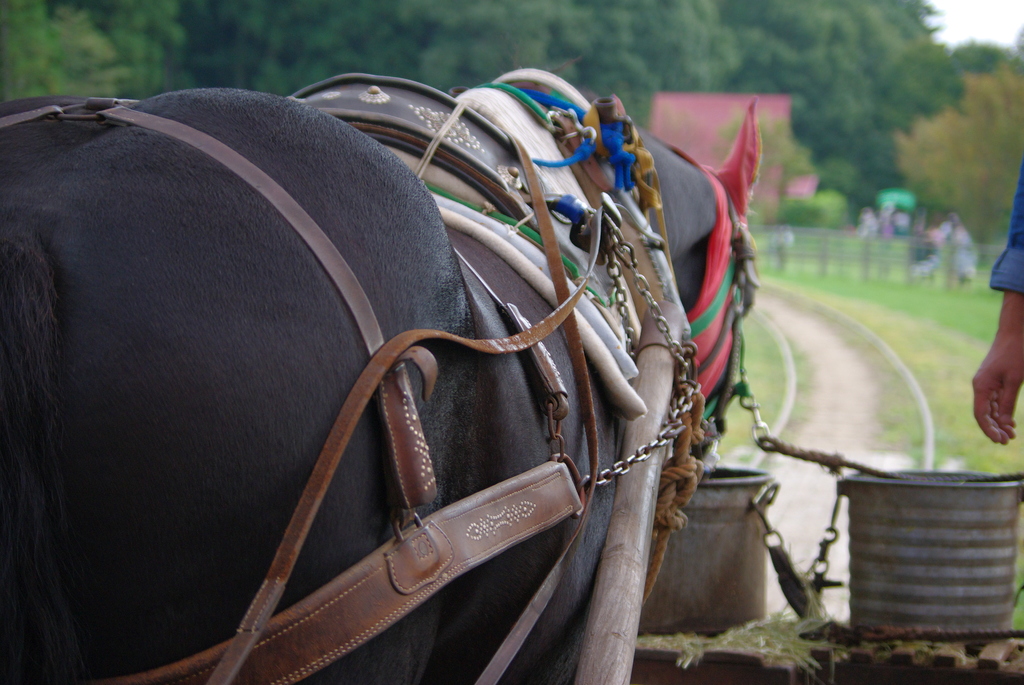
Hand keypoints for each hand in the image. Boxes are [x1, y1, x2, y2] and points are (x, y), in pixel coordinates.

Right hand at [973, 291, 1023, 443]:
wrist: (1015, 331)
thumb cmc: (1016, 353)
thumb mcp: (1015, 380)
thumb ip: (1008, 402)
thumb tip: (1004, 423)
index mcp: (981, 386)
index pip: (981, 414)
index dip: (989, 429)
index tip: (1000, 441)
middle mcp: (981, 386)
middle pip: (984, 414)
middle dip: (994, 428)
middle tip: (1007, 441)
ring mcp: (987, 383)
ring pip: (990, 408)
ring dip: (999, 422)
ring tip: (1011, 434)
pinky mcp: (994, 380)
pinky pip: (995, 400)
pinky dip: (1001, 412)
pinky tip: (1010, 421)